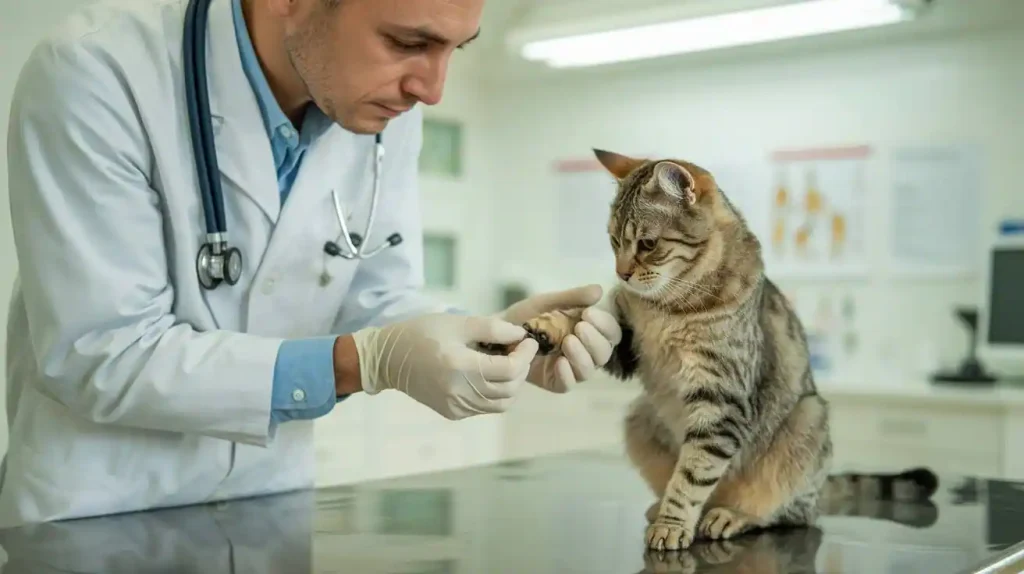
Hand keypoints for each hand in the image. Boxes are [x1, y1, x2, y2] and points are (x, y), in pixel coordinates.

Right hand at [350, 314, 538, 419]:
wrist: (388, 359)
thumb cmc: (422, 333)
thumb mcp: (457, 323)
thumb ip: (492, 329)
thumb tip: (520, 335)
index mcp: (459, 367)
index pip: (509, 370)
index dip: (525, 355)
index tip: (528, 341)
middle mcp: (459, 392)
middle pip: (509, 388)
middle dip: (522, 369)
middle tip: (520, 350)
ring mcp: (456, 406)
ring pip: (502, 403)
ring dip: (512, 384)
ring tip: (508, 363)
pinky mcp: (453, 413)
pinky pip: (486, 408)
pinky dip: (496, 393)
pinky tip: (489, 375)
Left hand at [501, 285, 621, 392]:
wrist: (495, 333)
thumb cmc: (523, 316)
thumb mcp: (546, 302)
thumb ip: (572, 298)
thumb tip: (599, 290)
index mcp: (587, 330)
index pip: (610, 332)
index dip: (605, 325)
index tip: (589, 314)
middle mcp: (583, 351)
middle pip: (604, 353)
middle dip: (595, 341)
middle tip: (579, 328)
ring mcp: (569, 367)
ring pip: (589, 370)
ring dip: (582, 356)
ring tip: (567, 342)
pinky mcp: (554, 381)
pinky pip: (568, 385)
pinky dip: (567, 375)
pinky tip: (559, 362)